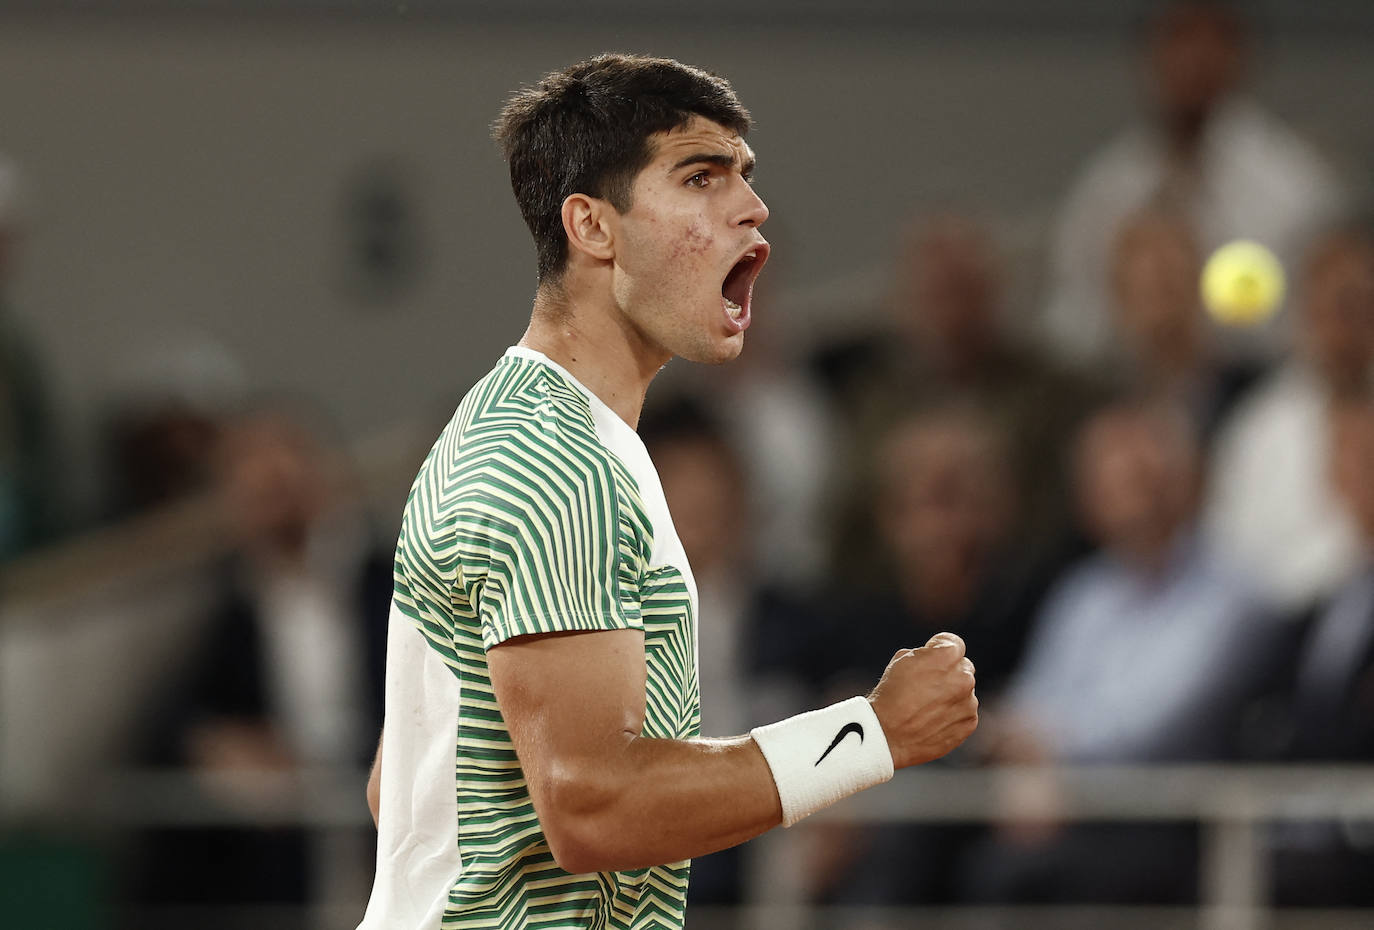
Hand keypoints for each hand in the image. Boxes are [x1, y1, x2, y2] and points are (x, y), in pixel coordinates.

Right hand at [867, 632, 978, 769]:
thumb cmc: (891, 695)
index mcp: (947, 656)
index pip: (954, 643)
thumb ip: (926, 654)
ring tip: (927, 706)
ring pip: (965, 691)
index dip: (939, 647)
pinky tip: (932, 719)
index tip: (931, 655)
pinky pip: (965, 712)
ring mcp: (968, 702)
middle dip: (948, 671)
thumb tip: (935, 655)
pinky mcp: (969, 723)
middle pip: (962, 666)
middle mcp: (963, 677)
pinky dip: (953, 714)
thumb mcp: (902, 660)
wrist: (888, 734)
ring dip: (951, 694)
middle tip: (927, 684)